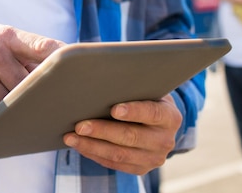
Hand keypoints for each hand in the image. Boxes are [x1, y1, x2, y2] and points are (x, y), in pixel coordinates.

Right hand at [0, 24, 64, 119]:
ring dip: (19, 109)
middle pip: (28, 83)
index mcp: (6, 37)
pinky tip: (4, 118)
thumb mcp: (3, 39)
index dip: (61, 57)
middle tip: (55, 104)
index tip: (79, 68)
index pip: (41, 46)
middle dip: (39, 94)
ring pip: (11, 103)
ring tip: (28, 112)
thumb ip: (29, 50)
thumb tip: (63, 69)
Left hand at [63, 94, 182, 174]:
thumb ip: (130, 83)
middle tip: (79, 125)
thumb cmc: (144, 97)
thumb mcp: (146, 88)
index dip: (133, 111)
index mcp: (170, 117)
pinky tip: (79, 145)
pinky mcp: (140, 168)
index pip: (152, 113)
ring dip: (92, 146)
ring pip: (119, 154)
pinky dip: (94, 154)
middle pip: (131, 137)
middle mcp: (165, 141)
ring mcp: (154, 158)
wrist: (157, 122)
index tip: (113, 109)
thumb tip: (98, 71)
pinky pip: (113, 164)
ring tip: (71, 137)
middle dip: (102, 131)